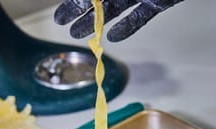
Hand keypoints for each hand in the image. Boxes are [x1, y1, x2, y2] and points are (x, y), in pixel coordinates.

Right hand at [54, 0, 183, 41]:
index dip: (73, 3)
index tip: (60, 17)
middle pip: (98, 0)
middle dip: (80, 13)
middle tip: (65, 28)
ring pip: (114, 10)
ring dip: (97, 23)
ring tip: (82, 36)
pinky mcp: (156, 2)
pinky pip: (139, 18)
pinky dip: (127, 28)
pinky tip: (113, 37)